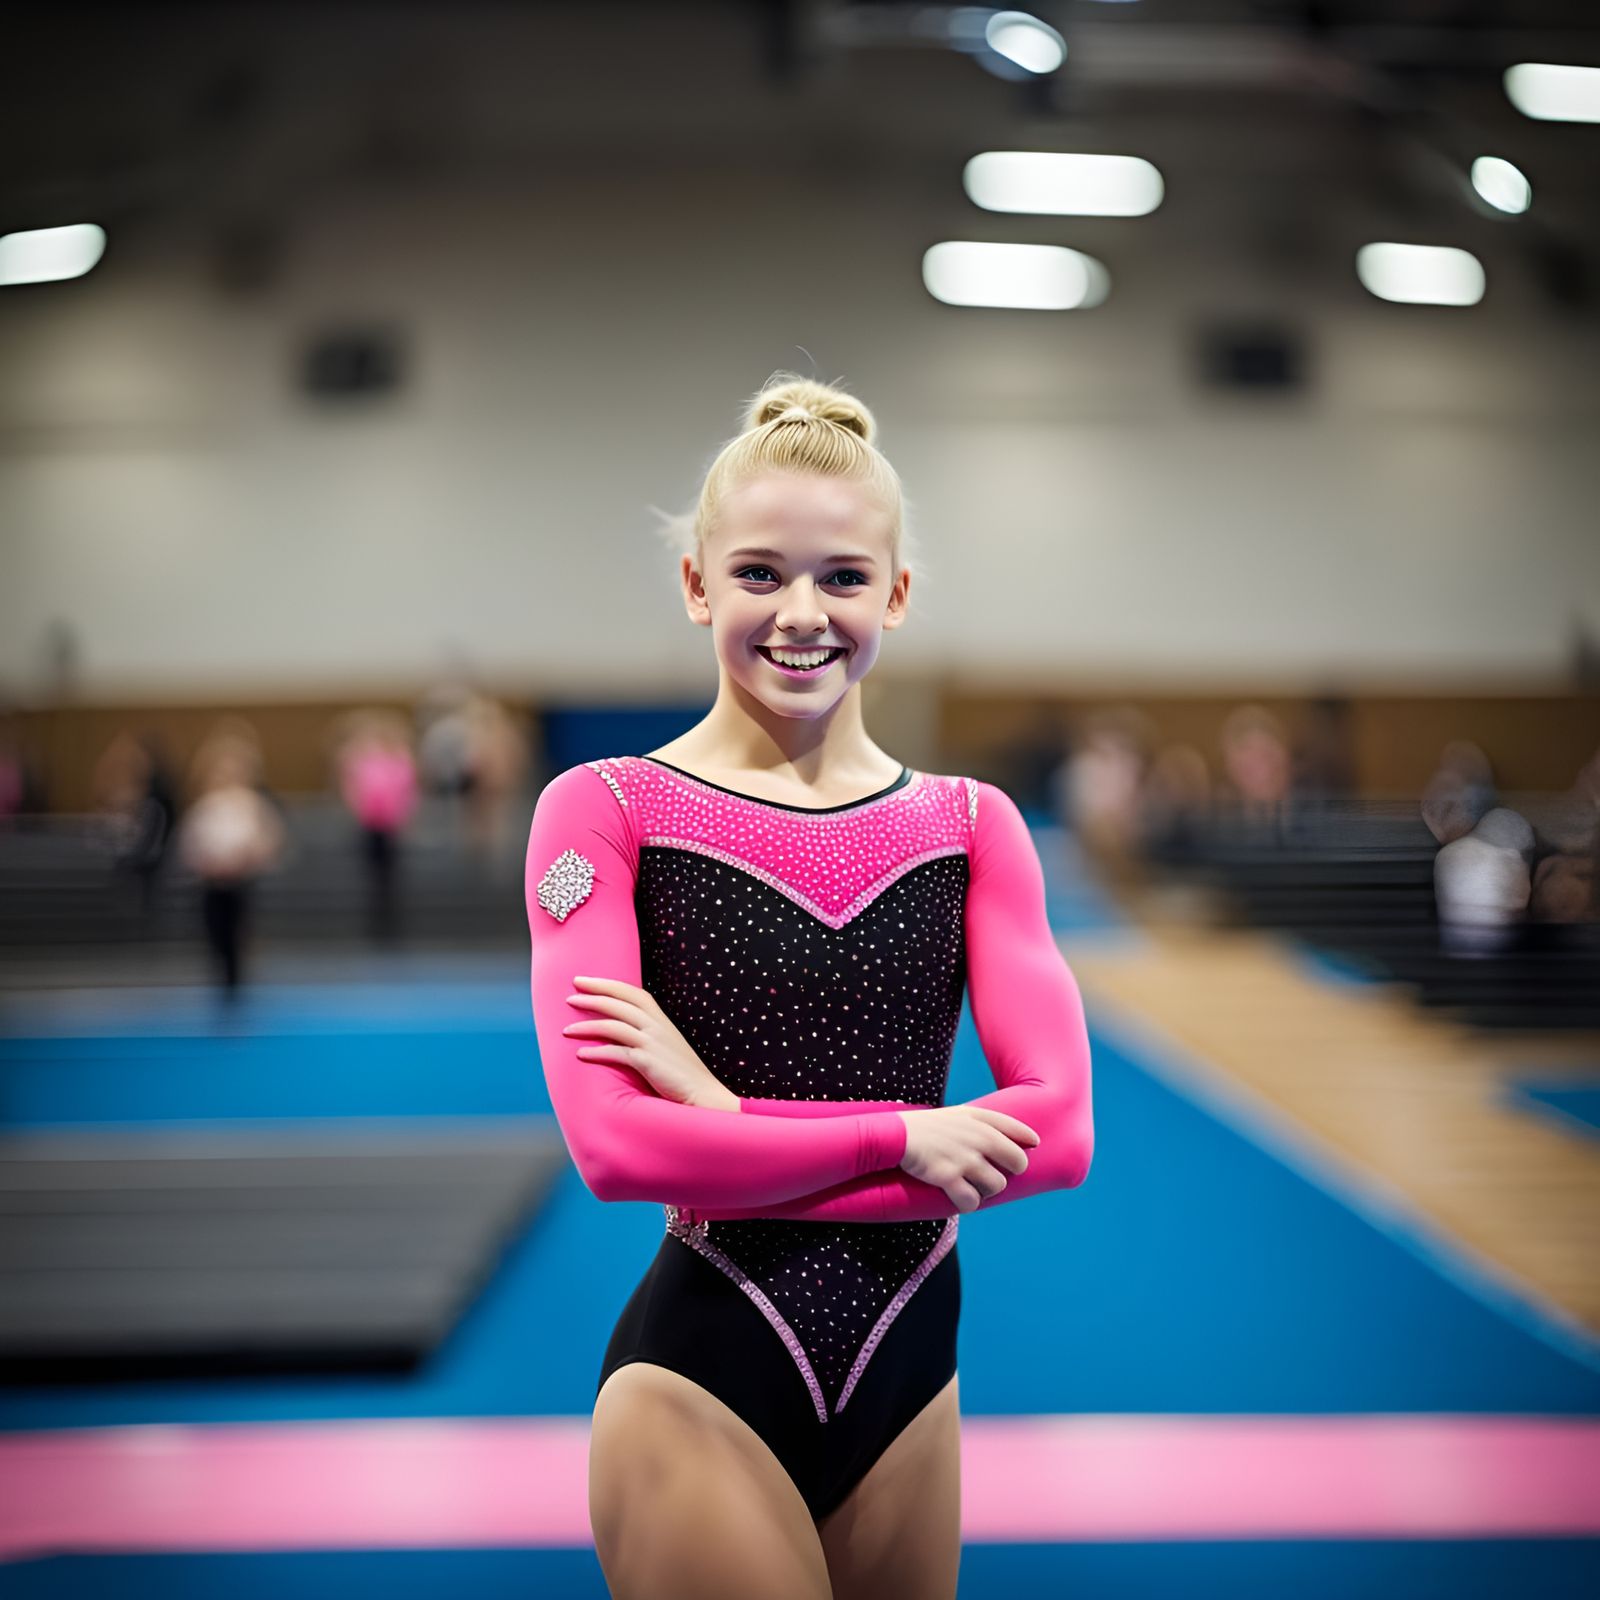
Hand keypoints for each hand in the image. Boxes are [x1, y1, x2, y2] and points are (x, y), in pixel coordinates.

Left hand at [563, 975, 736, 1110]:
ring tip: (566, 1030)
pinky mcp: (648, 1063)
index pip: (632, 992)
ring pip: (613, 1026)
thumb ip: (649, 1033)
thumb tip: (624, 1029)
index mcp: (661, 1019)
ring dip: (586, 1027)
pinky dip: (596, 1053)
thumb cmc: (682, 1072)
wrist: (703, 1094)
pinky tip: (580, 1055)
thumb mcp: (668, 1045)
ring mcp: (652, 1043)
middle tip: (569, 996)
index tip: (584, 981)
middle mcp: (657, 1026)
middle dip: (592, 997)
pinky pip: (616, 1053)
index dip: (607, 984)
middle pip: (618, 1003)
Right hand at [897, 1106, 1039, 1213]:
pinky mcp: (948, 1177)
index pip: (1019, 1131)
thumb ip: (985, 1124)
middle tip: (994, 1173)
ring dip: (986, 1190)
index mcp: (979, 1119)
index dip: (1028, 1141)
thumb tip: (1017, 1141)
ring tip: (971, 1185)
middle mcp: (978, 1137)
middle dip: (1010, 1171)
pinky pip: (972, 1201)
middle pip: (1018, 1162)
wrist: (895, 1135)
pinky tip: (959, 1196)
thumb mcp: (958, 1115)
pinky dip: (967, 1203)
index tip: (1032, 1146)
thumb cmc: (927, 1127)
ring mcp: (964, 1157)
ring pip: (997, 1186)